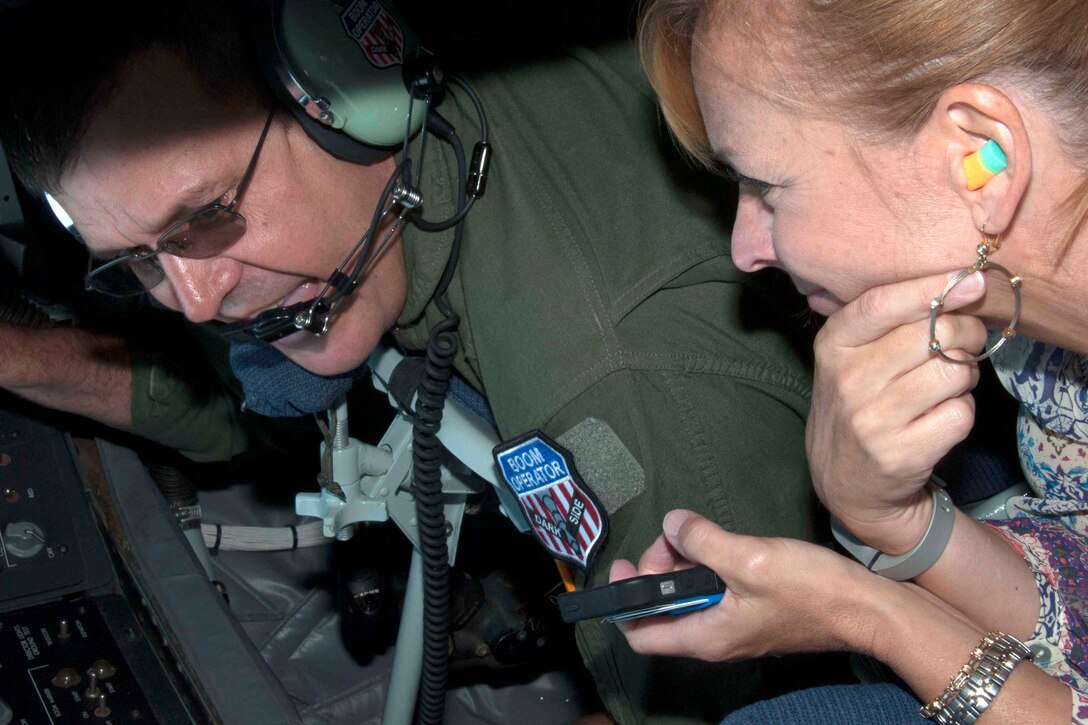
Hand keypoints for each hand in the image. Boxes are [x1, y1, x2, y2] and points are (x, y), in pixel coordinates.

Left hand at [611, 510, 884, 661]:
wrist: (867, 608)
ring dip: (682, 566)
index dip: (621, 604)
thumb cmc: (811, 590)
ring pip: (690, 598)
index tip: (621, 567)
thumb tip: (671, 524)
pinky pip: (715, 593)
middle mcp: (715, 639)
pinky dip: (707, 569)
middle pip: (663, 611)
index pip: (641, 636)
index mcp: (706, 637)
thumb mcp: (748, 558)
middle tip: (672, 537)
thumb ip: (701, 541)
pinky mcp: (754, 613)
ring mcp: (736, 627)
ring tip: (695, 535)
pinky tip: (720, 545)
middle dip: (656, 571)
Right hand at [807, 270, 987, 553]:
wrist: (845, 480)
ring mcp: (873, 419)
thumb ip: (888, 320)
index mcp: (833, 346)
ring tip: (948, 383)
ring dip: (965, 374)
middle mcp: (848, 380)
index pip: (883, 303)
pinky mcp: (901, 453)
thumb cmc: (858, 403)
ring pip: (954, 372)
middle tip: (966, 342)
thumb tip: (959, 284)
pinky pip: (961, 413)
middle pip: (934, 334)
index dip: (933, 288)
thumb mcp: (849, 357)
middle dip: (966, 333)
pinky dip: (962, 411)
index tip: (972, 281)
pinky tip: (941, 416)